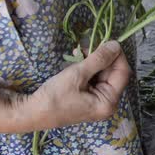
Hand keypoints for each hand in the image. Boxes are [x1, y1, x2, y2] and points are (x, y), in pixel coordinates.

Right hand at [15, 41, 130, 130]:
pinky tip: (77, 60)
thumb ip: (98, 59)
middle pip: (114, 73)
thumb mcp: (77, 74)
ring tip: (79, 52)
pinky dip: (88, 68)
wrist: (31, 113)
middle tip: (88, 45)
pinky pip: (94, 79)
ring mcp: (98, 101)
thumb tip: (116, 45)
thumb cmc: (54, 96)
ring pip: (103, 74)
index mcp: (108, 102)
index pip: (123, 73)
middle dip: (102, 57)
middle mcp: (108, 103)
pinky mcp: (89, 98)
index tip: (108, 41)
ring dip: (93, 61)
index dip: (117, 56)